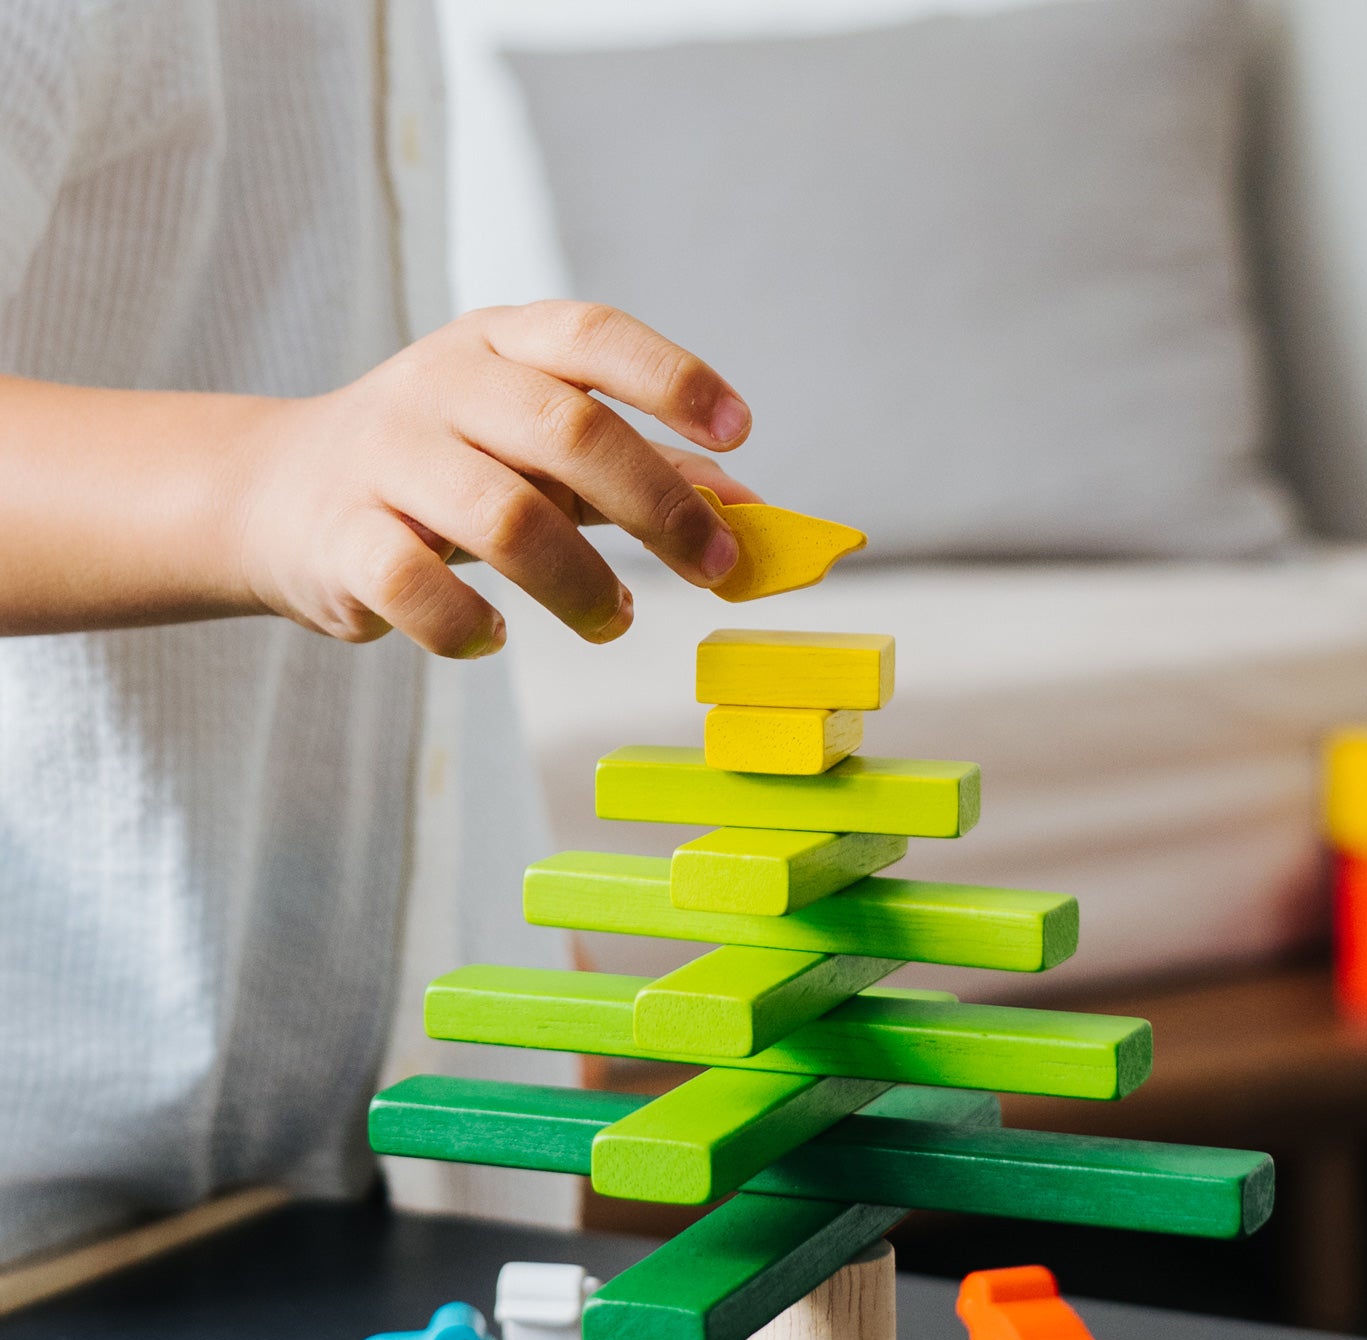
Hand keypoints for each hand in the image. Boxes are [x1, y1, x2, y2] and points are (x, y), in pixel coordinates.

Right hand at [234, 302, 757, 654]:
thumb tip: (750, 510)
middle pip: (568, 431)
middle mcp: (440, 384)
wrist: (276, 495)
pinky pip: (419, 588)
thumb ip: (640, 471)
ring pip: (507, 520)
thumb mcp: (537, 449)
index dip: (672, 380)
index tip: (740, 433)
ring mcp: (385, 458)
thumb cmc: (440, 470)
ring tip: (615, 619)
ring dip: (583, 585)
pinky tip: (496, 636)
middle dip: (658, 506)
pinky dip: (471, 627)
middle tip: (713, 566)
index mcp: (499, 342)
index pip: (593, 335)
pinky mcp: (342, 539)